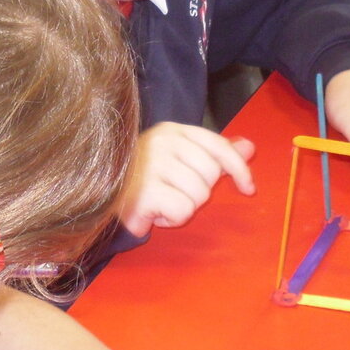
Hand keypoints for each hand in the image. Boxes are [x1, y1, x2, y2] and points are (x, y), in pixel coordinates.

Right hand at [117, 123, 255, 236]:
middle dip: (199, 190)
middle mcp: (163, 141)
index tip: (248, 188)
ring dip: (185, 206)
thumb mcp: (181, 160)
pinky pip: (184, 210)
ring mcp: (153, 164)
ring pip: (200, 195)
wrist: (99, 195)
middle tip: (174, 191)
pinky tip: (155, 212)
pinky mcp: (146, 190)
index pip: (219, 146)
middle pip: (212, 174)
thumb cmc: (143, 179)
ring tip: (162, 201)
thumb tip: (249, 147)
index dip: (239, 169)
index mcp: (173, 130)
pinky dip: (172, 218)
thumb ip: (215, 153)